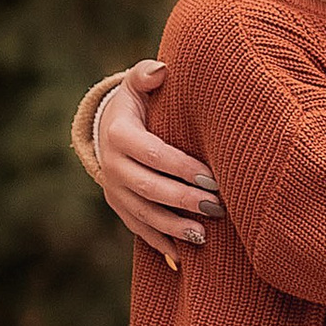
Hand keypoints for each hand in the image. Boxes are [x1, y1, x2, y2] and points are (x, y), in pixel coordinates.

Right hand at [94, 62, 222, 265]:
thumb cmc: (138, 103)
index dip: (182, 167)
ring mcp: (114, 190)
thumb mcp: (137, 84)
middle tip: (218, 208)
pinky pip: (138, 228)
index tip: (213, 177)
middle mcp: (112, 165)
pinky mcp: (118, 207)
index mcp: (119, 134)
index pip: (153, 154)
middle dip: (183, 200)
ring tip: (203, 236)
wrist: (107, 128)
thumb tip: (160, 70)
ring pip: (143, 213)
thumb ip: (146, 74)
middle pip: (149, 188)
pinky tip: (182, 255)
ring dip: (173, 227)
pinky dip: (159, 242)